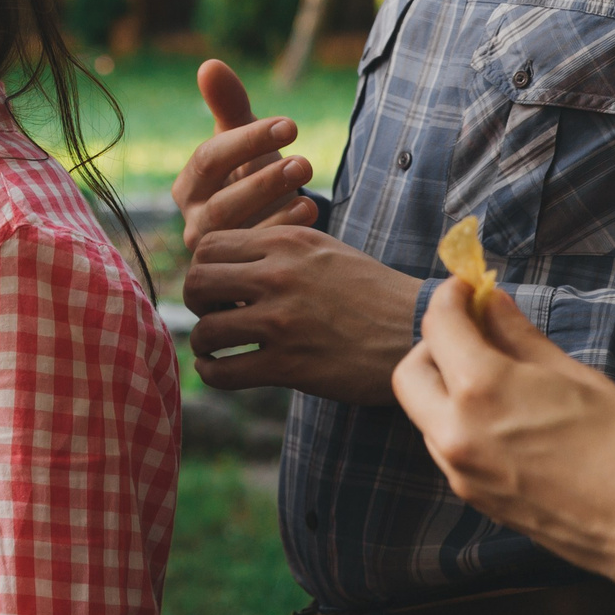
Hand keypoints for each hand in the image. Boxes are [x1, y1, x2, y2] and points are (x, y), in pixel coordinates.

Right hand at [171, 59, 318, 252]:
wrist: (267, 235)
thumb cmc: (253, 179)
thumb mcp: (244, 142)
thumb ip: (228, 105)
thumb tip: (209, 64)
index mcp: (188, 187)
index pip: (207, 159)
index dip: (248, 140)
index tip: (291, 125)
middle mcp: (193, 223)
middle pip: (219, 202)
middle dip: (263, 179)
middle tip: (305, 161)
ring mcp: (212, 257)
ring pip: (235, 233)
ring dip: (274, 207)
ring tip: (308, 185)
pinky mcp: (234, 280)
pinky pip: (252, 261)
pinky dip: (281, 233)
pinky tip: (310, 211)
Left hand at [182, 227, 420, 403]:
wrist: (419, 333)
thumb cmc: (371, 293)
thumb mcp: (324, 250)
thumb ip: (275, 250)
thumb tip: (222, 262)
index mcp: (286, 242)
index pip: (207, 245)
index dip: (202, 267)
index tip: (218, 285)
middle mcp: (278, 276)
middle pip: (195, 283)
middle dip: (196, 302)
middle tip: (215, 313)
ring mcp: (282, 321)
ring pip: (205, 329)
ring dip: (205, 341)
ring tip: (219, 346)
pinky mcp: (289, 365)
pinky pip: (222, 372)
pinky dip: (211, 373)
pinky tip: (221, 369)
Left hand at [393, 276, 614, 614]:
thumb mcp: (575, 376)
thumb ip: (519, 337)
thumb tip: (491, 302)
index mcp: (481, 391)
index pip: (438, 327)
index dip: (450, 298)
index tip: (466, 288)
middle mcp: (456, 433)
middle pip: (410, 374)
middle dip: (432, 346)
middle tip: (472, 334)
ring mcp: (461, 472)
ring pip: (424, 414)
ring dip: (444, 388)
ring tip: (494, 377)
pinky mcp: (475, 499)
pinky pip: (446, 448)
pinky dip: (458, 422)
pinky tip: (503, 418)